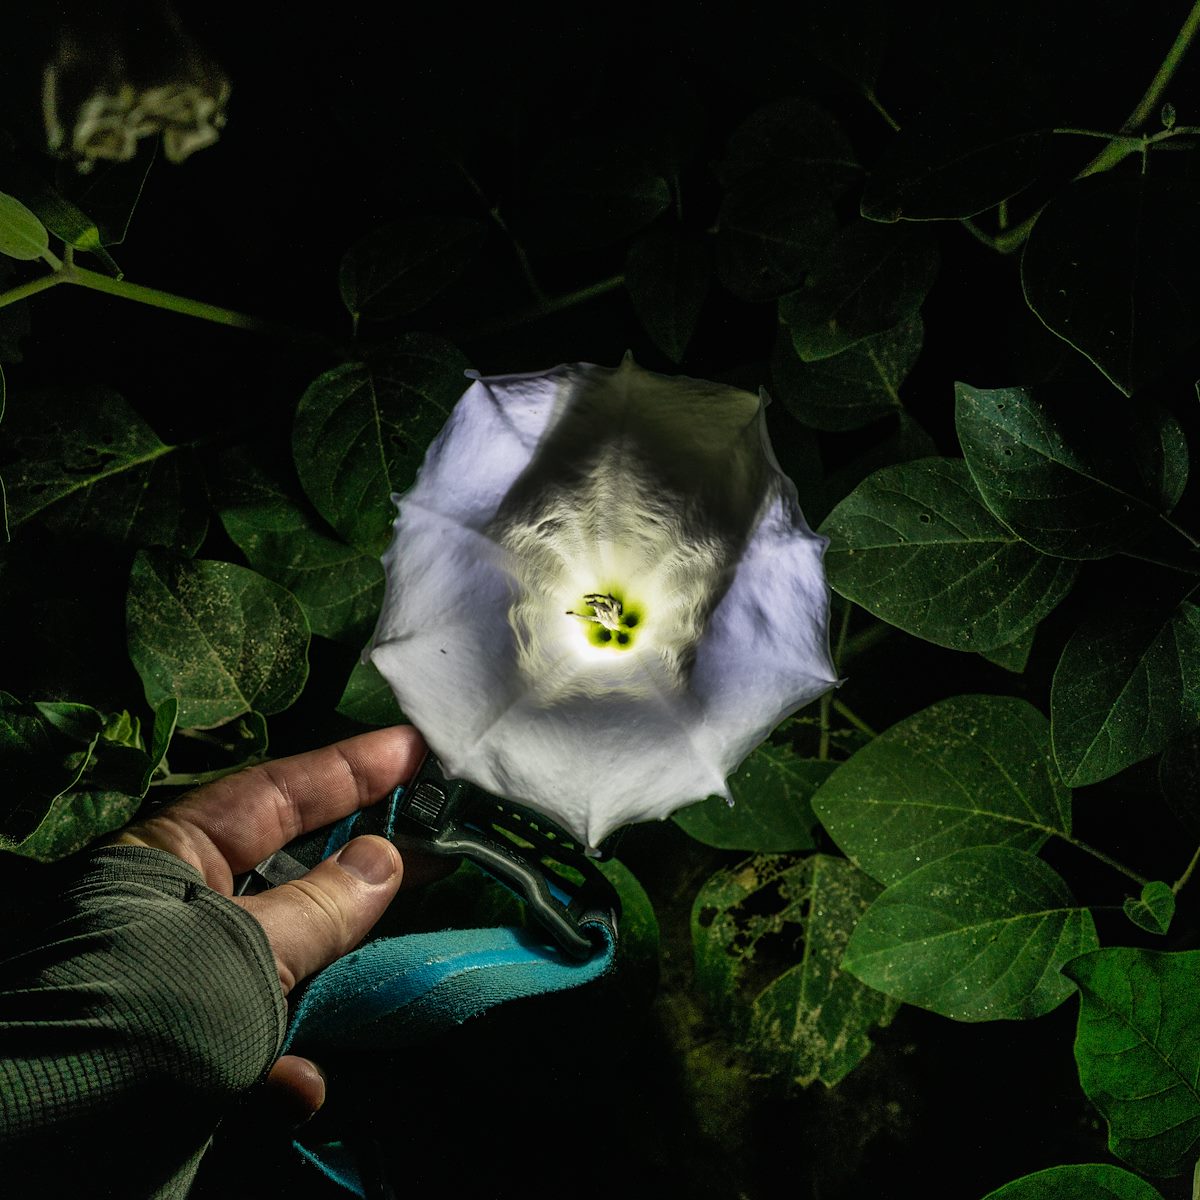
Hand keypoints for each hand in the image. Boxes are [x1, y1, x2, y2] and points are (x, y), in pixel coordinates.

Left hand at [112, 725, 431, 1126]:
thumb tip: (387, 859)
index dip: (349, 769)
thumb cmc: (148, 1017)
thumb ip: (322, 905)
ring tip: (400, 953)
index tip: (417, 751)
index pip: (275, 793)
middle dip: (362, 863)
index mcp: (172, 858)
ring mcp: (190, 975)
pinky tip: (298, 1088)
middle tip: (441, 836)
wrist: (58, 1147)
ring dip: (333, 969)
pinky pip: (255, 1037)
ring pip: (286, 952)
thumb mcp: (245, 951)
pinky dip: (283, 1063)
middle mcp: (180, 906)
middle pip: (289, 868)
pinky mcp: (192, 1044)